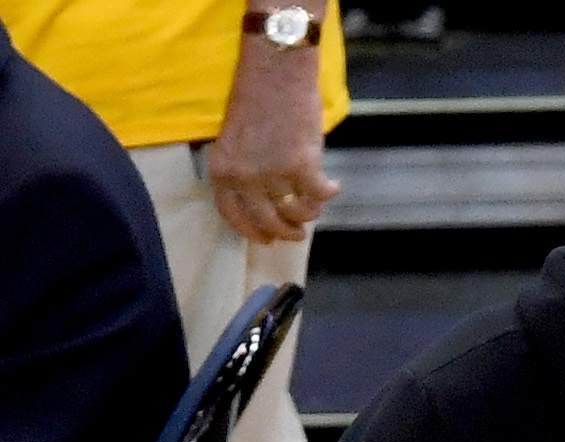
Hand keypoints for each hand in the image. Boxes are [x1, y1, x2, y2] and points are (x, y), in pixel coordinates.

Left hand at [209, 38, 339, 243]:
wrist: (276, 69)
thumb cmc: (256, 95)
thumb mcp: (234, 137)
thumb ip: (243, 168)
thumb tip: (265, 196)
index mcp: (222, 169)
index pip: (233, 214)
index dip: (252, 231)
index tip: (266, 238)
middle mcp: (244, 176)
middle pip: (266, 221)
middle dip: (284, 233)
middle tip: (297, 234)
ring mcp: (273, 173)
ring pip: (296, 212)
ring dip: (309, 214)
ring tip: (315, 206)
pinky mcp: (302, 166)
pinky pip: (319, 194)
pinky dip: (329, 192)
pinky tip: (333, 186)